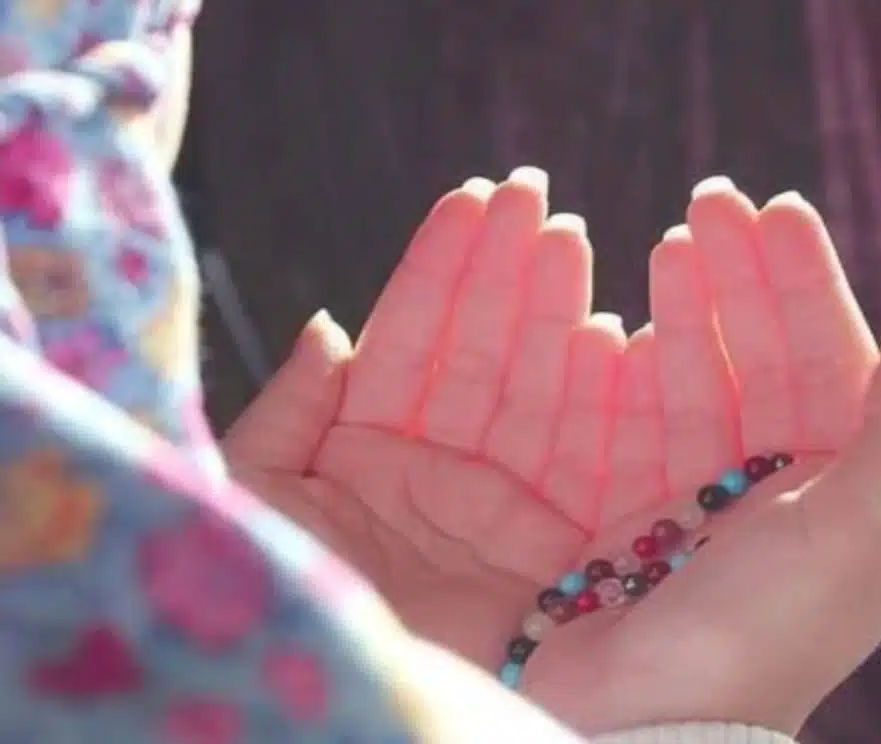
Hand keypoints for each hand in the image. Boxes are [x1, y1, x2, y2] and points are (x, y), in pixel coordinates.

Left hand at [226, 168, 632, 666]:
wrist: (370, 726)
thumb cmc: (290, 621)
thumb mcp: (262, 508)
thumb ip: (283, 417)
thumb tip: (325, 327)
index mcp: (367, 461)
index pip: (410, 341)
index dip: (439, 267)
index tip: (469, 198)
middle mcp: (441, 478)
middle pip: (483, 348)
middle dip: (504, 266)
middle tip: (531, 191)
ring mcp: (507, 510)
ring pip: (538, 384)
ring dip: (555, 306)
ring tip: (570, 233)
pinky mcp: (565, 550)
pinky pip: (591, 452)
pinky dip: (607, 390)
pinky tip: (617, 328)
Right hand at [522, 180, 880, 736]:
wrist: (640, 727)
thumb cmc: (756, 636)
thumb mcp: (855, 538)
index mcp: (834, 491)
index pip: (826, 357)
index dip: (805, 280)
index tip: (777, 207)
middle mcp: (771, 492)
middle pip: (759, 353)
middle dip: (741, 274)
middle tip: (713, 198)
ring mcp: (695, 499)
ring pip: (696, 375)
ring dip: (687, 305)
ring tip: (671, 237)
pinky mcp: (630, 510)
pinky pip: (634, 416)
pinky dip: (627, 364)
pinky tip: (620, 319)